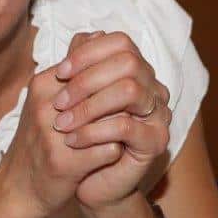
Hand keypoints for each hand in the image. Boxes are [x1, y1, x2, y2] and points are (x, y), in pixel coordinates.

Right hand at [0, 64, 124, 217]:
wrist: (19, 186)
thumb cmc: (40, 139)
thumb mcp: (49, 96)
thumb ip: (73, 67)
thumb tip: (99, 33)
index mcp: (44, 83)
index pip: (94, 66)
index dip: (115, 80)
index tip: (124, 92)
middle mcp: (46, 104)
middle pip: (106, 91)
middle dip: (124, 102)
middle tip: (134, 112)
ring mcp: (53, 133)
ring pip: (111, 119)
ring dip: (122, 126)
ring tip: (124, 133)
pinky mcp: (64, 163)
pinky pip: (109, 148)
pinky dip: (116, 151)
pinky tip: (113, 155)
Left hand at [51, 31, 171, 210]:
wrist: (86, 181)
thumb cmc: (78, 135)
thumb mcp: (74, 98)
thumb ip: (80, 68)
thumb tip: (80, 37)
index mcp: (135, 71)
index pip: (120, 43)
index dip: (88, 53)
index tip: (59, 72)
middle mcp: (152, 87)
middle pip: (128, 62)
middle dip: (87, 79)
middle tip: (58, 102)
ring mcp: (158, 114)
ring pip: (129, 91)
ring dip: (89, 106)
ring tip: (62, 123)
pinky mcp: (154, 142)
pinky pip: (125, 126)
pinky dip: (93, 131)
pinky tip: (72, 141)